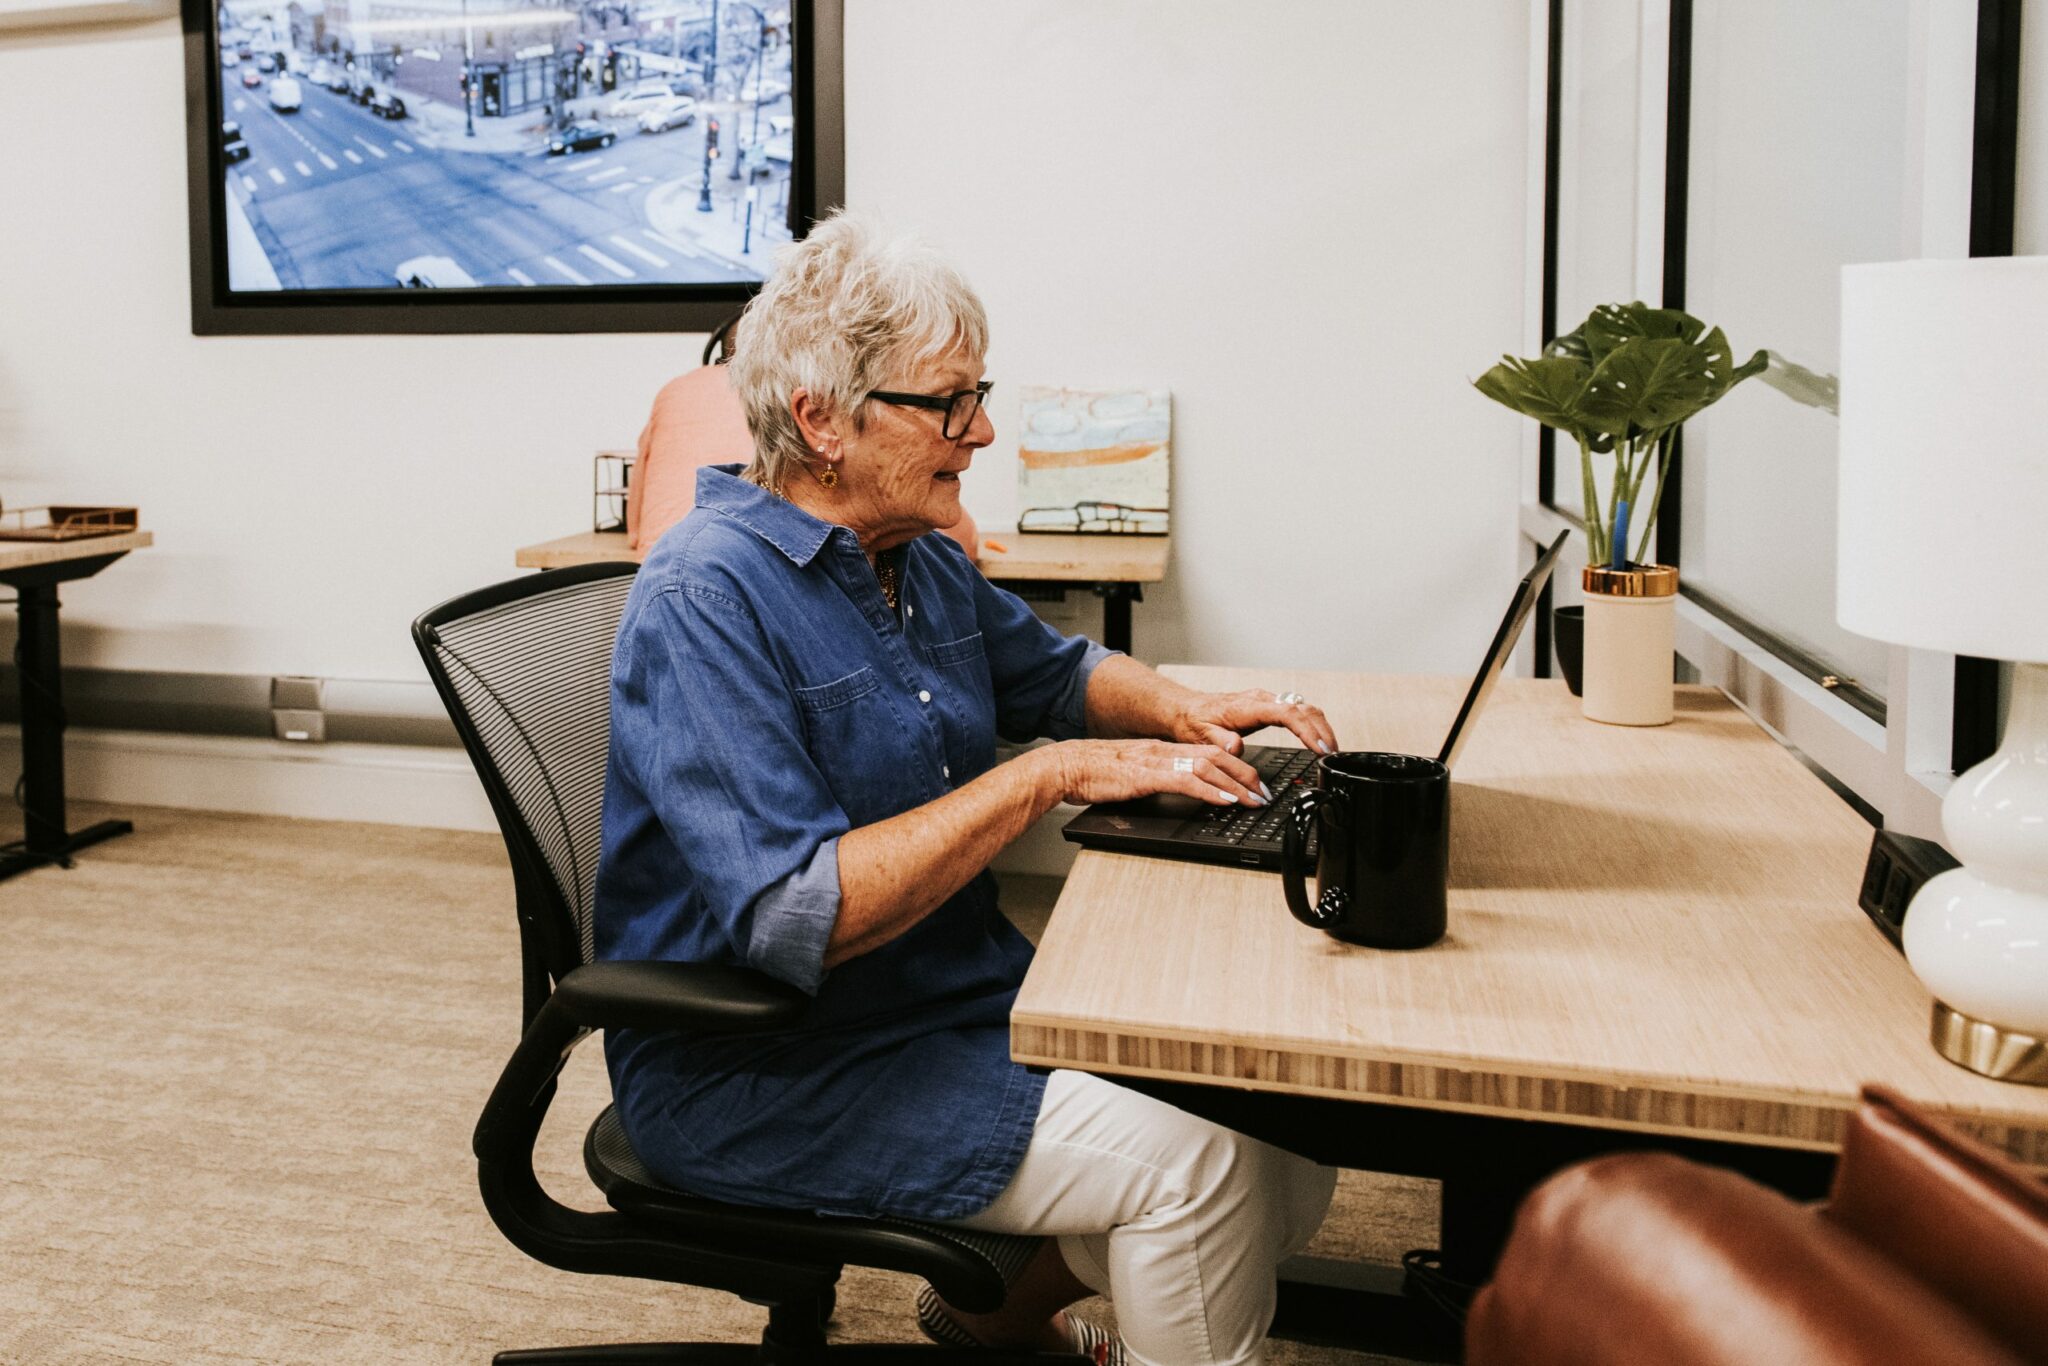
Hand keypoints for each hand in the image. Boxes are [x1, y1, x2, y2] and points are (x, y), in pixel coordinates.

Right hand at [1042, 738, 1267, 808]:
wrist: (1067, 766)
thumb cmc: (1093, 774)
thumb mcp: (1133, 774)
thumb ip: (1157, 779)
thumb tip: (1179, 791)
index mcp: (1163, 750)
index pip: (1210, 754)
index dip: (1237, 768)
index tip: (1254, 785)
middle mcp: (1165, 751)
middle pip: (1217, 757)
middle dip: (1246, 776)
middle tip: (1265, 794)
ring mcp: (1157, 761)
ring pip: (1208, 767)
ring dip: (1236, 785)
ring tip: (1254, 800)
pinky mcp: (1147, 775)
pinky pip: (1186, 780)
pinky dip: (1210, 791)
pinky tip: (1225, 800)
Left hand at [1168, 688, 1338, 757]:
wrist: (1188, 709)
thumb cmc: (1194, 721)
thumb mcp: (1201, 734)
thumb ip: (1220, 741)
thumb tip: (1236, 747)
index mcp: (1248, 707)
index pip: (1287, 713)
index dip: (1306, 730)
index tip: (1319, 747)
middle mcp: (1261, 700)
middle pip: (1303, 709)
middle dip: (1322, 730)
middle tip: (1333, 754)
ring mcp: (1267, 701)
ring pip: (1304, 708)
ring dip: (1321, 727)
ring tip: (1332, 750)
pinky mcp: (1269, 706)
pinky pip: (1298, 711)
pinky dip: (1313, 724)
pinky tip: (1319, 738)